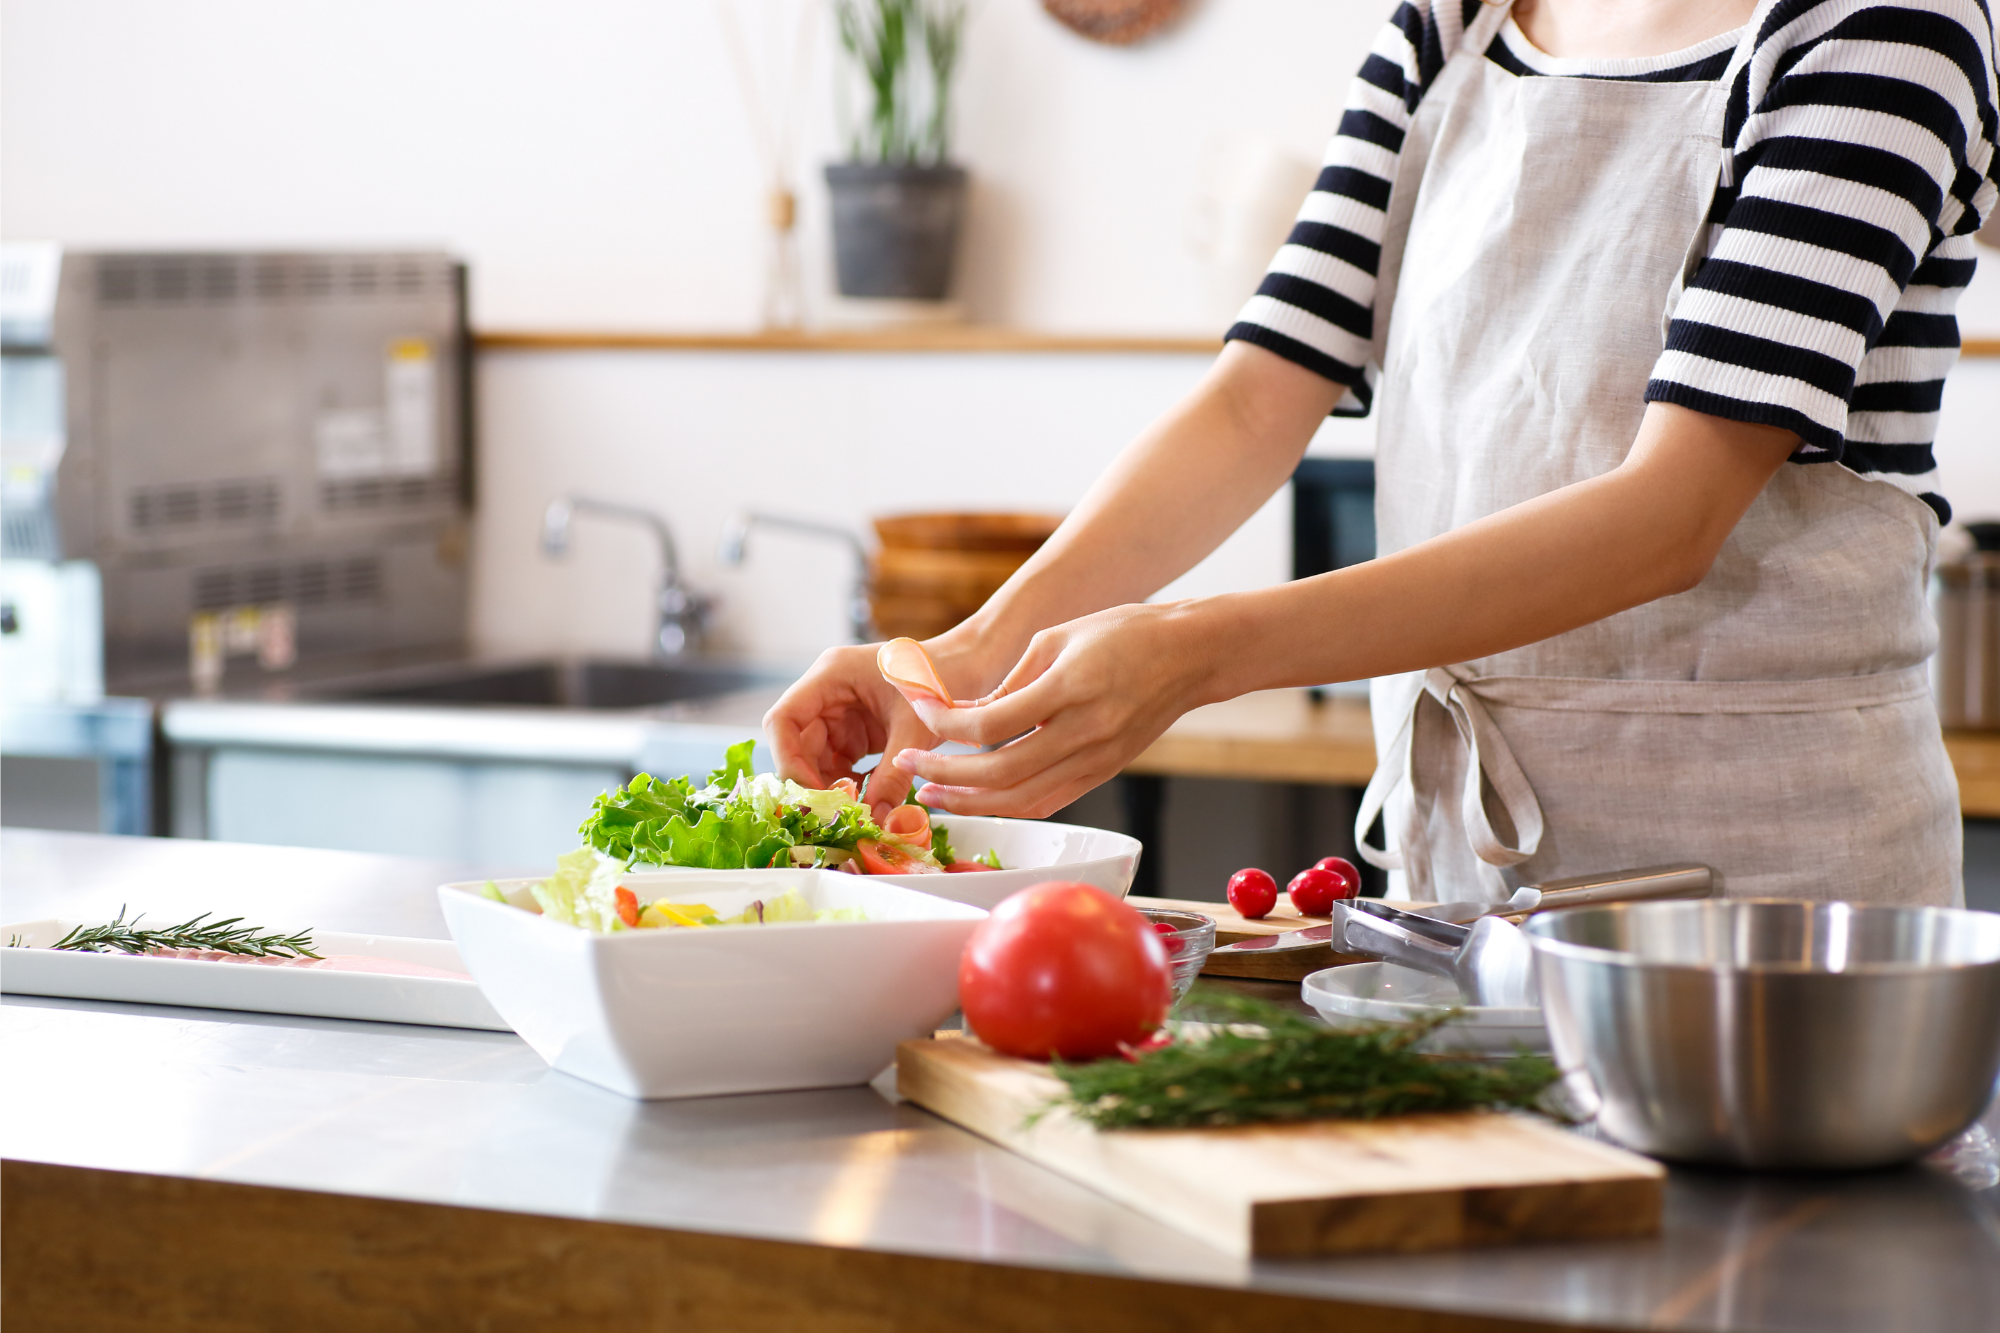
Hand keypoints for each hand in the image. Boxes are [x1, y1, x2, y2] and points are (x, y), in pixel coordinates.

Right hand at [764, 642, 965, 817]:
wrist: (973, 665)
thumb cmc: (944, 678)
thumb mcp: (916, 728)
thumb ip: (893, 775)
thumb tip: (876, 821)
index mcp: (831, 676)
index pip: (782, 720)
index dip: (786, 760)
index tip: (810, 795)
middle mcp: (828, 693)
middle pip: (797, 745)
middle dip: (812, 782)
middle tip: (834, 816)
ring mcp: (841, 713)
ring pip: (817, 760)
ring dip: (832, 788)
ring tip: (856, 813)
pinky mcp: (858, 731)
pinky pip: (841, 765)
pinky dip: (851, 786)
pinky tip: (871, 802)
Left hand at [887, 602, 1214, 818]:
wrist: (1190, 655)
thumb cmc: (1124, 633)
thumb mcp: (1058, 636)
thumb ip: (1012, 680)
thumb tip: (969, 717)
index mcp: (1070, 687)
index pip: (992, 723)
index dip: (946, 725)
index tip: (920, 713)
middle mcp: (1084, 731)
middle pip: (1000, 773)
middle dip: (946, 773)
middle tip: (911, 765)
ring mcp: (1097, 758)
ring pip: (1022, 798)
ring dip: (970, 801)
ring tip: (933, 793)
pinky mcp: (1104, 772)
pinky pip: (1048, 801)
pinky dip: (1007, 805)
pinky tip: (978, 798)